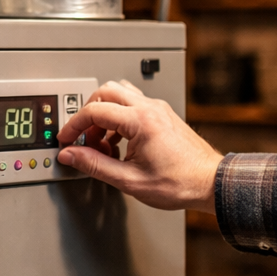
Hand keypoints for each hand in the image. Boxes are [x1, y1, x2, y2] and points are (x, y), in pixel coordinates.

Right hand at [56, 79, 222, 212]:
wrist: (210, 183)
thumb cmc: (179, 183)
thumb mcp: (129, 180)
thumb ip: (95, 165)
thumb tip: (71, 155)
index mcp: (140, 121)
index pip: (94, 110)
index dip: (74, 125)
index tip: (66, 139)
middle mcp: (150, 108)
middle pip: (105, 92)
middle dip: (88, 114)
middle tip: (83, 138)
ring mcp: (158, 109)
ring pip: (120, 94)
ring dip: (104, 114)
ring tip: (103, 143)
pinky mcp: (163, 115)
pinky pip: (133, 105)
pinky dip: (119, 118)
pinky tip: (120, 143)